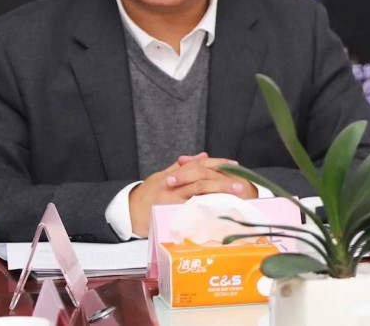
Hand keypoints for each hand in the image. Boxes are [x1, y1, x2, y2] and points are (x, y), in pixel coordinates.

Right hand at [128, 154, 257, 236]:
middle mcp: (173, 184)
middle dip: (222, 179)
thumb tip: (203, 156)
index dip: (217, 164)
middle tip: (240, 184)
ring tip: (235, 195)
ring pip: (198, 192)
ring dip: (218, 192)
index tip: (234, 165)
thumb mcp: (162, 176)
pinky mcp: (171, 213)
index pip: (198, 165)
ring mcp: (172, 199)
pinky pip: (191, 210)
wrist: (129, 212)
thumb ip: (183, 166)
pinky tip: (219, 211)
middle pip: (201, 177)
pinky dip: (206, 209)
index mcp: (173, 174)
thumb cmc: (146, 194)